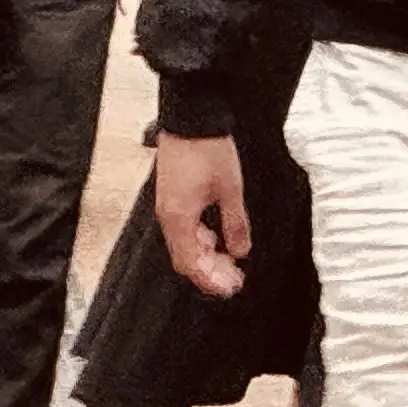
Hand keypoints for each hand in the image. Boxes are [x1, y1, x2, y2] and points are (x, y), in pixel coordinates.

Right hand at [153, 131, 251, 298]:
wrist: (190, 120)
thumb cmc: (207, 151)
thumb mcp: (231, 191)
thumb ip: (235, 225)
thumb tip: (240, 251)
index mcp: (179, 217)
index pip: (190, 263)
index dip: (210, 280)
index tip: (231, 287)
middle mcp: (168, 215)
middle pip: (183, 258)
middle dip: (208, 272)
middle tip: (234, 279)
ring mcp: (167, 205)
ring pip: (182, 244)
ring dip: (204, 256)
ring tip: (229, 261)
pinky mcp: (170, 196)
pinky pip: (181, 229)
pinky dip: (198, 240)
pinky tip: (215, 237)